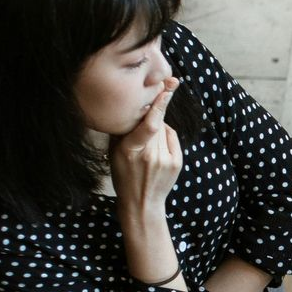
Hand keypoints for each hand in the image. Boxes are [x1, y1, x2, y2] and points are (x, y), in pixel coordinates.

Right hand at [108, 78, 182, 214]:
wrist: (141, 203)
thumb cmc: (123, 175)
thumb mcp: (114, 152)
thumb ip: (122, 130)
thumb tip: (134, 103)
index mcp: (130, 151)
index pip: (149, 124)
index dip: (159, 104)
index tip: (166, 87)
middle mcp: (150, 155)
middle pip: (157, 122)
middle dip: (153, 113)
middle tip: (148, 112)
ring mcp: (166, 160)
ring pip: (164, 128)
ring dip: (157, 128)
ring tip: (147, 144)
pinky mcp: (177, 163)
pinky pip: (172, 137)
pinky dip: (165, 137)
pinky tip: (156, 149)